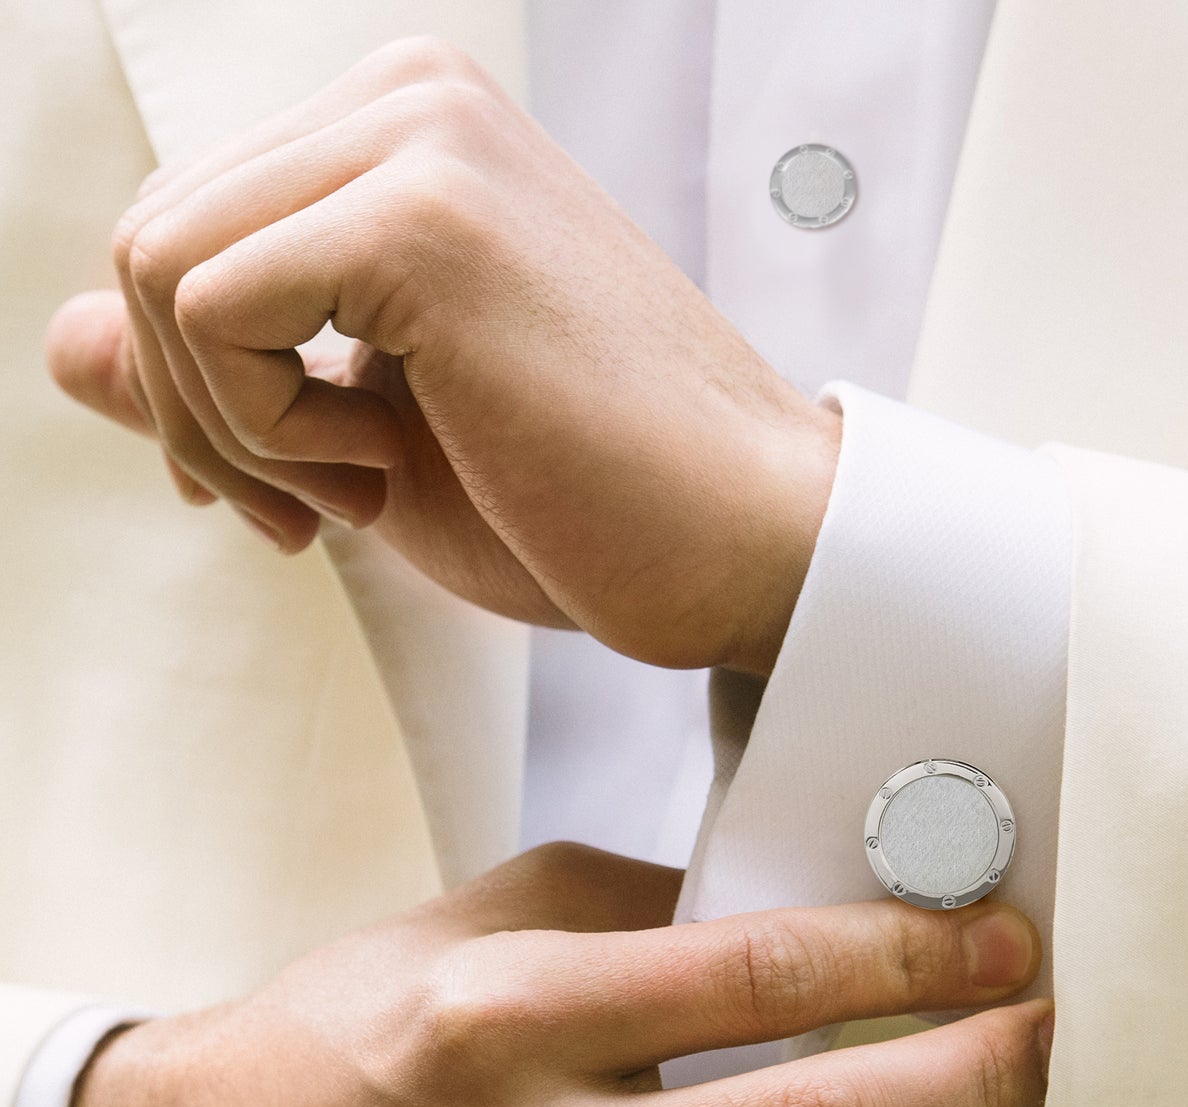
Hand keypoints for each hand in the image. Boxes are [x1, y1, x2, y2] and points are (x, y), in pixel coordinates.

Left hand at [45, 38, 840, 675]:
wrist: (743, 550)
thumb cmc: (589, 506)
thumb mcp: (364, 443)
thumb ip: (213, 378)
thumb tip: (60, 341)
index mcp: (412, 137)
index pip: (191, 228)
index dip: (198, 385)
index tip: (287, 491)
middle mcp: (413, 99)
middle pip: (149, 236)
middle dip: (199, 413)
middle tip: (315, 509)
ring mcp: (422, 140)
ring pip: (156, 266)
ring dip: (234, 426)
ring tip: (369, 485)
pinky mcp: (426, 215)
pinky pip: (210, 310)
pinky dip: (266, 428)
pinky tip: (385, 465)